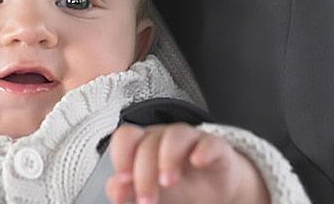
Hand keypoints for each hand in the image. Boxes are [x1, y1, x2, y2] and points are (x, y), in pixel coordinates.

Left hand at [106, 123, 269, 203]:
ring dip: (168, 157)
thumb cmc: (179, 187)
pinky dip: (203, 150)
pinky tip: (198, 162)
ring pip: (176, 135)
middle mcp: (165, 138)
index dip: (121, 154)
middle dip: (144, 173)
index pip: (126, 136)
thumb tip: (115, 189)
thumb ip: (130, 188)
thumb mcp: (152, 190)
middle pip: (149, 142)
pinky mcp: (216, 148)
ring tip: (168, 182)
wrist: (218, 191)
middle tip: (147, 201)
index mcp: (145, 145)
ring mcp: (192, 140)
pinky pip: (210, 142)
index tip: (123, 180)